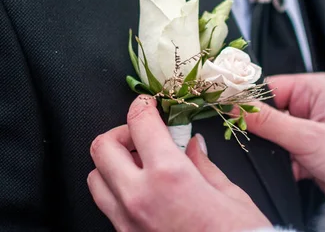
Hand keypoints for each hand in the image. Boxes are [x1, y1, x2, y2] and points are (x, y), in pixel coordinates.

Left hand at [87, 95, 271, 231]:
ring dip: (112, 163)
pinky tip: (142, 190)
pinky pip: (106, 206)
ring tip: (139, 163)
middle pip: (103, 147)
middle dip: (121, 132)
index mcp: (169, 176)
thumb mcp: (230, 194)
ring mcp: (127, 221)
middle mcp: (140, 197)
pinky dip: (116, 189)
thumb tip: (192, 145)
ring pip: (95, 178)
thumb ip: (204, 164)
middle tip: (142, 135)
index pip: (139, 123)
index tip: (148, 104)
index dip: (142, 105)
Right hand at [245, 73, 324, 214]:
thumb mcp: (308, 138)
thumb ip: (268, 122)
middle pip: (267, 110)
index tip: (227, 113)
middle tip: (249, 141)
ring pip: (273, 132)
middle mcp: (310, 104)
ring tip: (281, 156)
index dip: (247, 101)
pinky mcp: (308, 148)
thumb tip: (234, 106)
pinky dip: (281, 161)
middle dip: (259, 128)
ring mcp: (309, 127)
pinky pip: (282, 149)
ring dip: (272, 147)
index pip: (267, 87)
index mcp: (312, 88)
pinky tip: (290, 169)